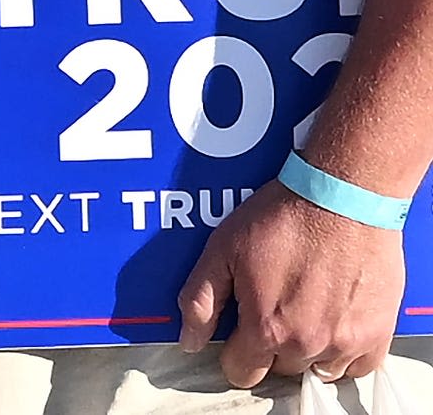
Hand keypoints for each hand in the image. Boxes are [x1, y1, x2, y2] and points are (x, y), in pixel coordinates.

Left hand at [179, 179, 403, 387]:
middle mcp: (308, 344)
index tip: (238, 333)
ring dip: (308, 350)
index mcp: (265, 329)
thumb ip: (201, 300)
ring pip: (319, 369)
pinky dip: (346, 354)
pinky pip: (360, 365)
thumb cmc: (283, 219)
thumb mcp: (222, 250)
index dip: (234, 353)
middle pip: (280, 369)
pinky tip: (335, 323)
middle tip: (273, 309)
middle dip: (270, 346)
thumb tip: (190, 341)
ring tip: (303, 312)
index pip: (241, 372)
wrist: (343, 198)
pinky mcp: (379, 332)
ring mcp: (347, 342)